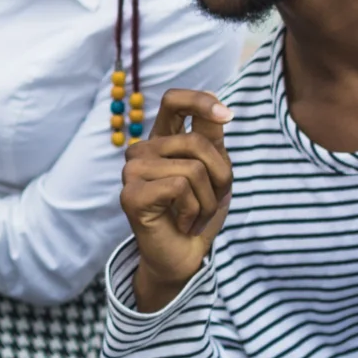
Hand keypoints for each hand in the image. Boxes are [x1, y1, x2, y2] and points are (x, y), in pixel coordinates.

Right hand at [120, 90, 232, 310]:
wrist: (184, 256)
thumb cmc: (197, 213)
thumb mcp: (215, 172)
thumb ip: (212, 140)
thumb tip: (220, 111)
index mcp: (162, 140)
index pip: (173, 101)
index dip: (200, 101)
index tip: (226, 116)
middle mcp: (142, 150)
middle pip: (197, 141)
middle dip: (220, 176)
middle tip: (208, 200)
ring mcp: (132, 171)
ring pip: (193, 168)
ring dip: (208, 199)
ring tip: (195, 214)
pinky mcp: (131, 195)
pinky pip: (180, 187)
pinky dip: (193, 210)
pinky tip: (183, 223)